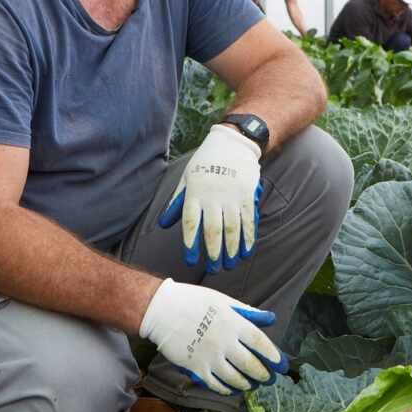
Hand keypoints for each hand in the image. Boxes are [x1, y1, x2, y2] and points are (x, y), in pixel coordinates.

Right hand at [138, 279, 287, 393]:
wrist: (161, 310)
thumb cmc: (194, 301)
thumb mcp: (223, 300)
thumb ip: (247, 312)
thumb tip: (270, 318)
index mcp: (233, 323)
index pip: (260, 342)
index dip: (273, 355)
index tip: (280, 363)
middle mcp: (224, 342)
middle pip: (250, 364)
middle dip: (263, 374)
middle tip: (270, 379)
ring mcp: (210, 356)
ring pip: (235, 377)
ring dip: (247, 383)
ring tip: (252, 385)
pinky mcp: (196, 367)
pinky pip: (215, 383)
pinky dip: (226, 389)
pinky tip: (232, 389)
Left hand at [159, 124, 261, 272]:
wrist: (233, 142)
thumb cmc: (206, 162)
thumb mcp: (187, 178)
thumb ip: (176, 203)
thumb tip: (163, 225)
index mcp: (195, 193)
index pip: (191, 222)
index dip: (191, 243)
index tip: (190, 260)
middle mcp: (214, 196)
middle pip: (213, 229)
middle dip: (213, 252)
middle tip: (213, 269)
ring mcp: (232, 196)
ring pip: (232, 228)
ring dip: (231, 249)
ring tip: (230, 264)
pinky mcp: (248, 195)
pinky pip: (248, 220)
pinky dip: (248, 237)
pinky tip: (246, 251)